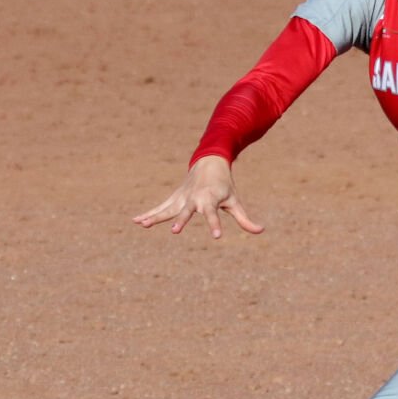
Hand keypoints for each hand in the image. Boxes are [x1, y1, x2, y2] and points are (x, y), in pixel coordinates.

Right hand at [132, 155, 264, 238]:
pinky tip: (137, 221)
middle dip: (181, 221)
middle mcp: (194, 198)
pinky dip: (149, 213)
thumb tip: (260, 231)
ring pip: (168, 209)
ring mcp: (181, 198)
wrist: (209, 162)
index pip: (213, 214)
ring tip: (143, 224)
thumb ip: (244, 218)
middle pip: (186, 212)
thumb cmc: (224, 185)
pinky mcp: (174, 198)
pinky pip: (160, 208)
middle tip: (175, 232)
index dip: (215, 225)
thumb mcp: (234, 200)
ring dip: (155, 217)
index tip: (216, 236)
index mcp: (210, 199)